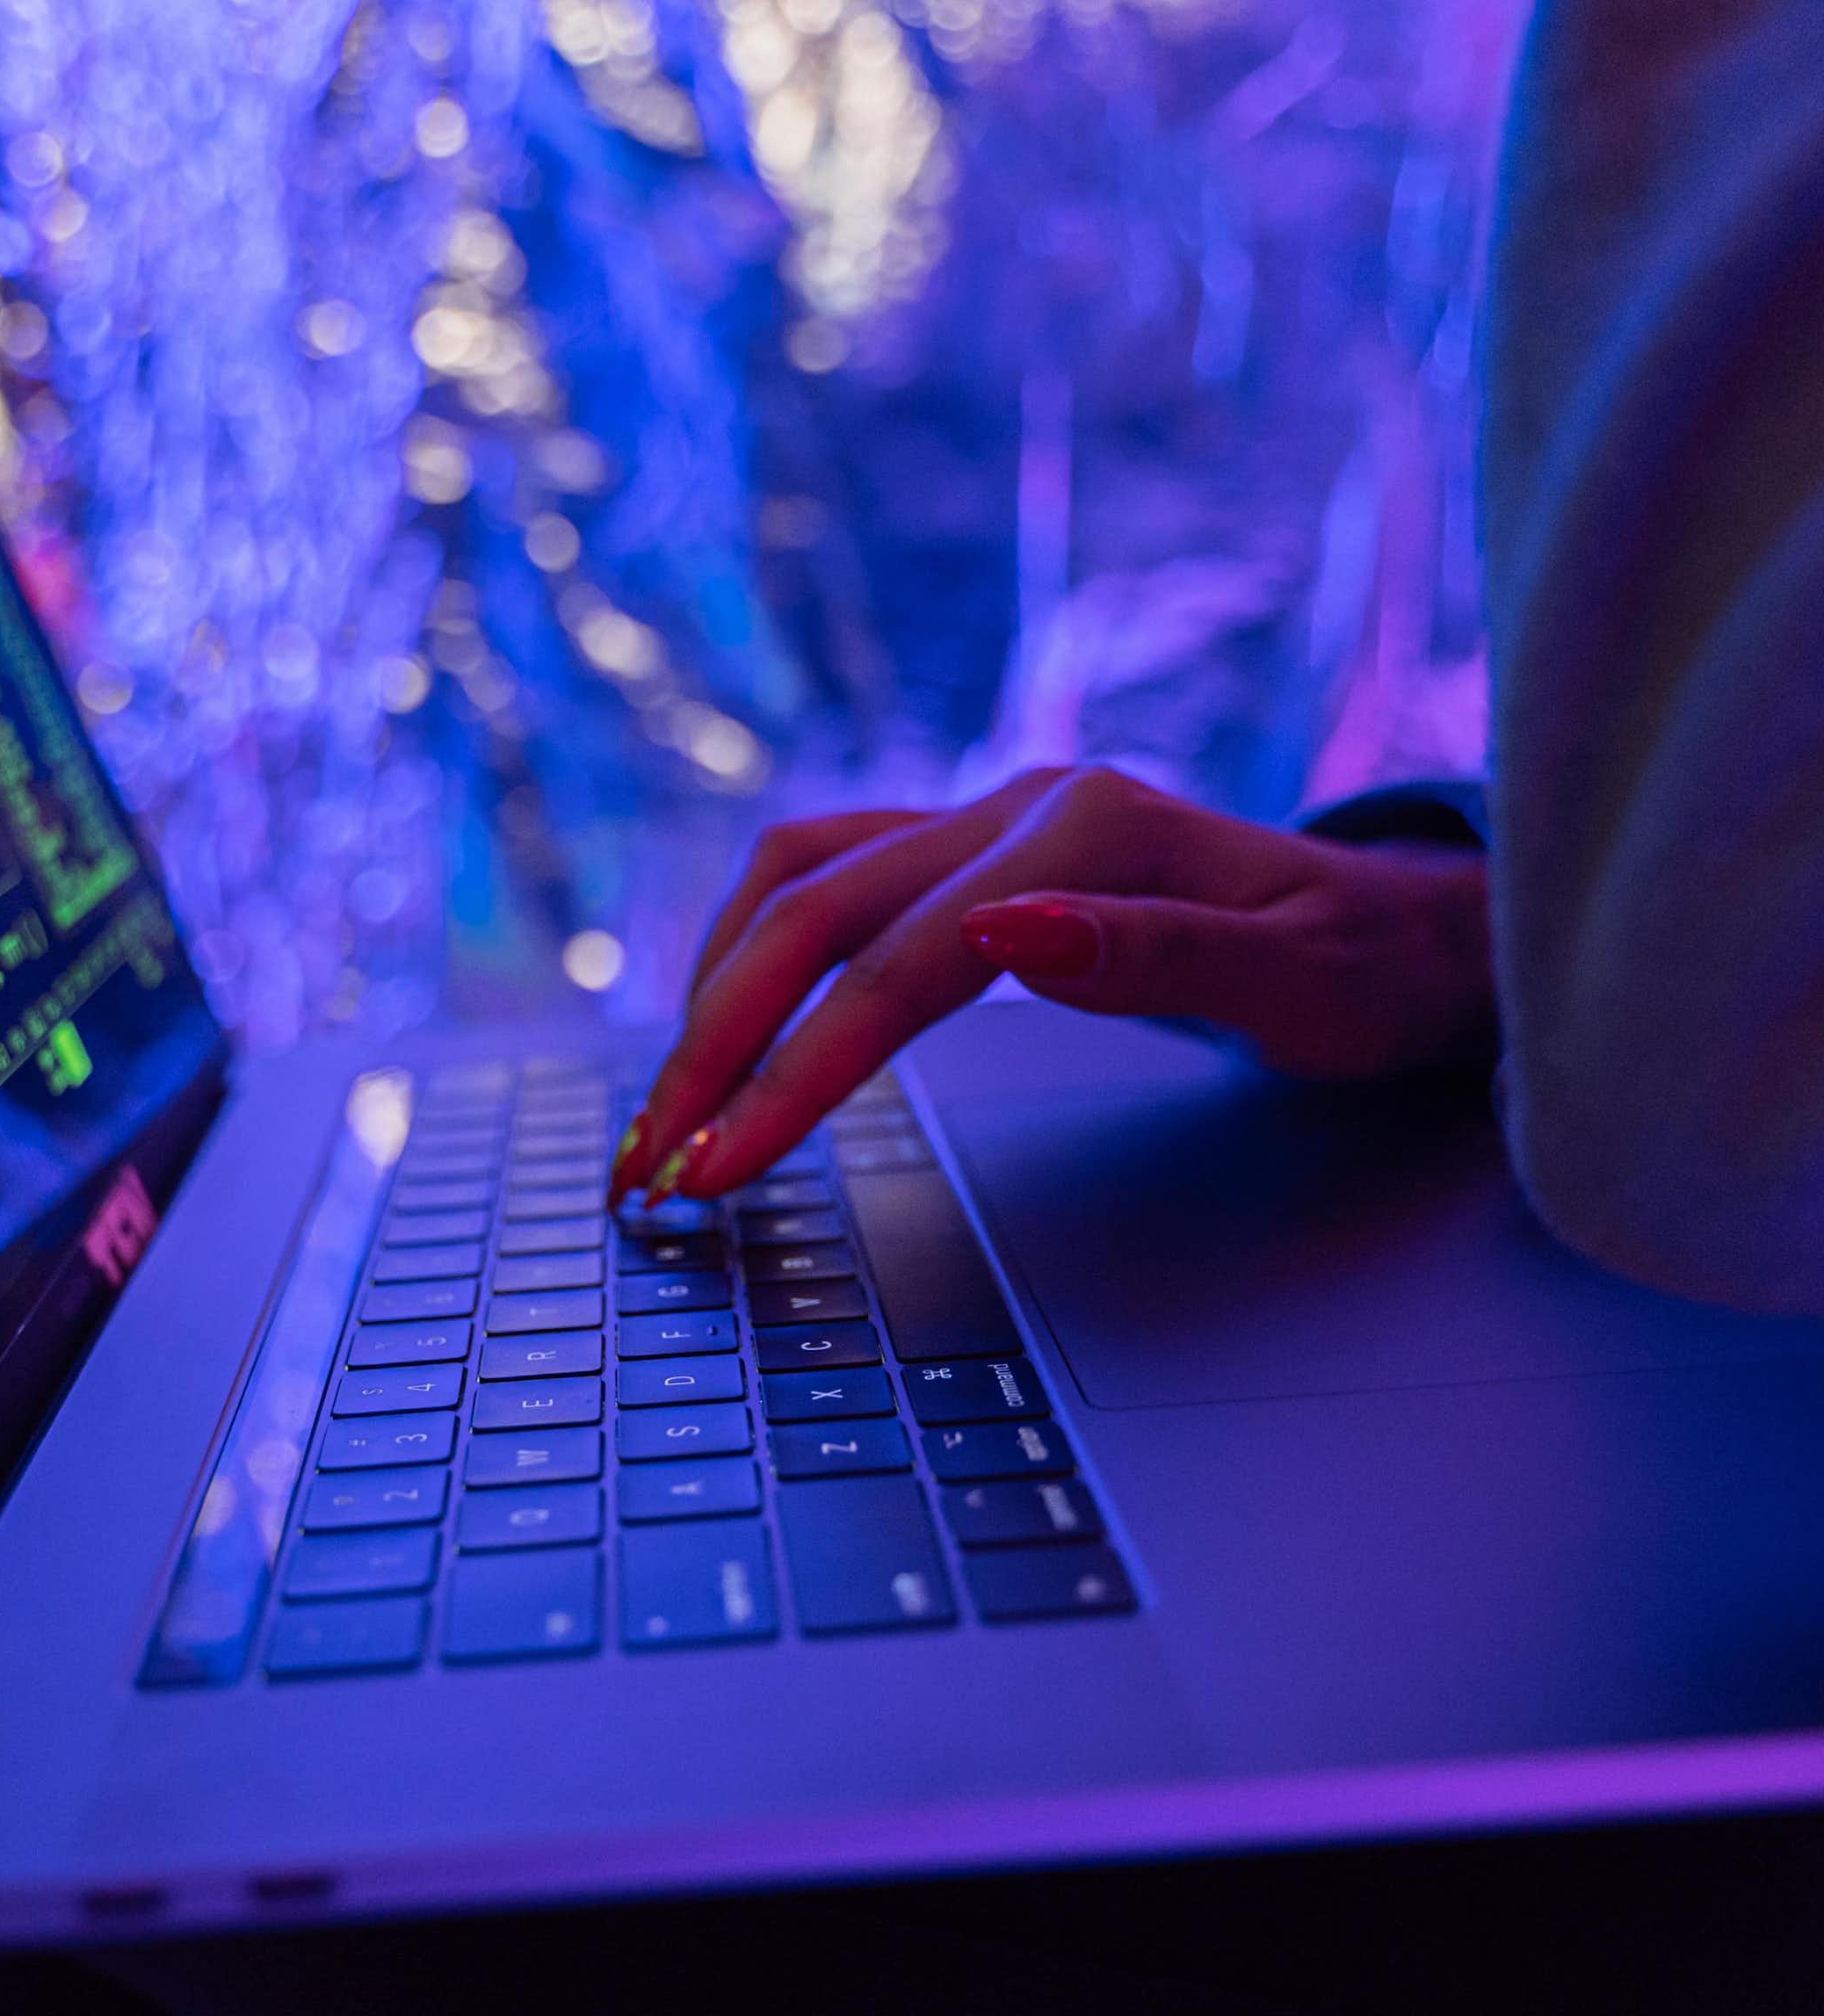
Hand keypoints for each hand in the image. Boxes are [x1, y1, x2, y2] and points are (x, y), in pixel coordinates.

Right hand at [609, 766, 1494, 1204]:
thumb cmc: (1366, 973)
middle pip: (812, 913)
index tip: (719, 1168)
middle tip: (649, 1164)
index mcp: (1088, 833)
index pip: (900, 966)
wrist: (1407, 924)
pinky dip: (753, 944)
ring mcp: (989, 817)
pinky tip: (724, 1013)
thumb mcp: (1300, 985)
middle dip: (715, 1044)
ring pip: (796, 878)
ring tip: (663, 1105)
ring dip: (712, 988)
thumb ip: (1156, 957)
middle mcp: (1019, 806)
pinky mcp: (972, 847)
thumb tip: (1000, 933)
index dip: (795, 1071)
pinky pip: (826, 874)